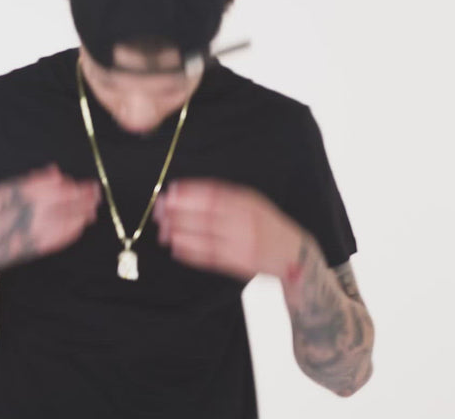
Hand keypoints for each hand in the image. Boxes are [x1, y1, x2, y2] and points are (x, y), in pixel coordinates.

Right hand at [0, 162, 101, 270]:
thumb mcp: (0, 191)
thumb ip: (29, 182)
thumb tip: (55, 172)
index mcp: (13, 194)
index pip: (50, 186)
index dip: (68, 185)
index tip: (79, 182)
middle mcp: (22, 211)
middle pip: (61, 201)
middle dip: (82, 196)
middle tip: (96, 191)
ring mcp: (28, 231)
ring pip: (64, 220)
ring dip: (81, 212)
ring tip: (93, 207)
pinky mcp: (32, 248)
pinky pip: (58, 239)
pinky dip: (72, 231)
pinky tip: (81, 226)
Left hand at [153, 178, 302, 280]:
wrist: (295, 254)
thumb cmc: (266, 225)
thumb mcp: (251, 203)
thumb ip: (222, 198)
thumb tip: (185, 194)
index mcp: (248, 202)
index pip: (214, 194)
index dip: (189, 193)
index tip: (170, 192)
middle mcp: (247, 221)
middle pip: (206, 215)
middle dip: (179, 212)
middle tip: (159, 211)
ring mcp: (244, 243)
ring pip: (206, 236)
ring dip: (181, 232)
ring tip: (164, 230)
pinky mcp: (240, 263)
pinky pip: (211, 256)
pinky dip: (191, 252)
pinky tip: (177, 247)